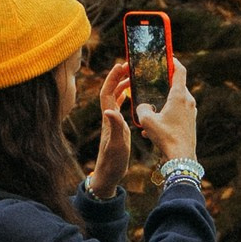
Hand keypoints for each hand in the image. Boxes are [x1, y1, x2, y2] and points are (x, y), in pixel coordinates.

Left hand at [86, 61, 134, 198]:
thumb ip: (115, 127)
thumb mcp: (116, 144)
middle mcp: (108, 118)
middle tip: (130, 67)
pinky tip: (132, 97)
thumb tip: (109, 111)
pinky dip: (126, 99)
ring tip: (133, 77)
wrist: (107, 175)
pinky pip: (120, 108)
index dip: (112, 78)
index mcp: (108, 119)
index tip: (121, 65)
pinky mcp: (117, 128)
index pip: (107, 92)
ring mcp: (112, 122)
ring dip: (122, 86)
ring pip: (116, 98)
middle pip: (111, 91)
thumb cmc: (112, 162)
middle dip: (118, 77)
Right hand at [136, 56, 200, 167]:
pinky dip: (166, 116)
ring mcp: (191, 112)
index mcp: (179, 95)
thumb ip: (141, 108)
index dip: (173, 61)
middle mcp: (188, 101)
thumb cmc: (165, 137)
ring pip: (176, 101)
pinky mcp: (190, 123)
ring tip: (150, 112)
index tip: (167, 56)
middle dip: (164, 84)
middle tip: (153, 82)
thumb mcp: (147, 121)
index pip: (180, 71)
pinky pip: (177, 114)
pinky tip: (152, 130)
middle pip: (177, 86)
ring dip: (163, 103)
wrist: (181, 158)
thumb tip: (142, 105)